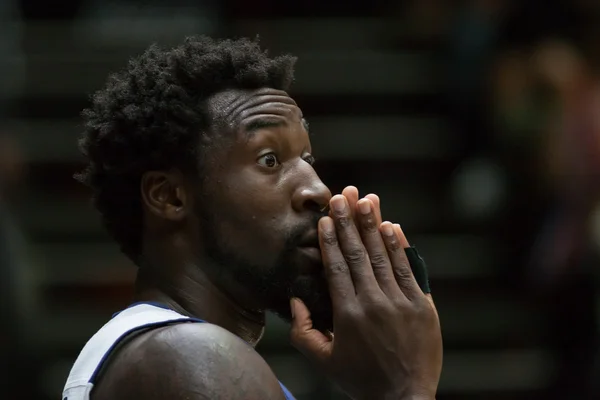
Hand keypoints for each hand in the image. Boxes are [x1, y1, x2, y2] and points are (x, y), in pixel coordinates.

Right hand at [290, 193, 441, 399]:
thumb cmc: (360, 379)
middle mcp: (373, 303)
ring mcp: (400, 302)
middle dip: (349, 222)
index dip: (331, 240)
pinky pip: (409, 269)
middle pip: (358, 254)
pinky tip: (392, 226)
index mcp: (347, 314)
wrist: (404, 398)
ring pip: (384, 256)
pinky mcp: (422, 305)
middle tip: (342, 195)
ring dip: (373, 226)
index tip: (327, 218)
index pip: (336, 267)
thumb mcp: (323, 361)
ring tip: (366, 201)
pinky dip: (400, 246)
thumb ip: (303, 330)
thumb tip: (295, 299)